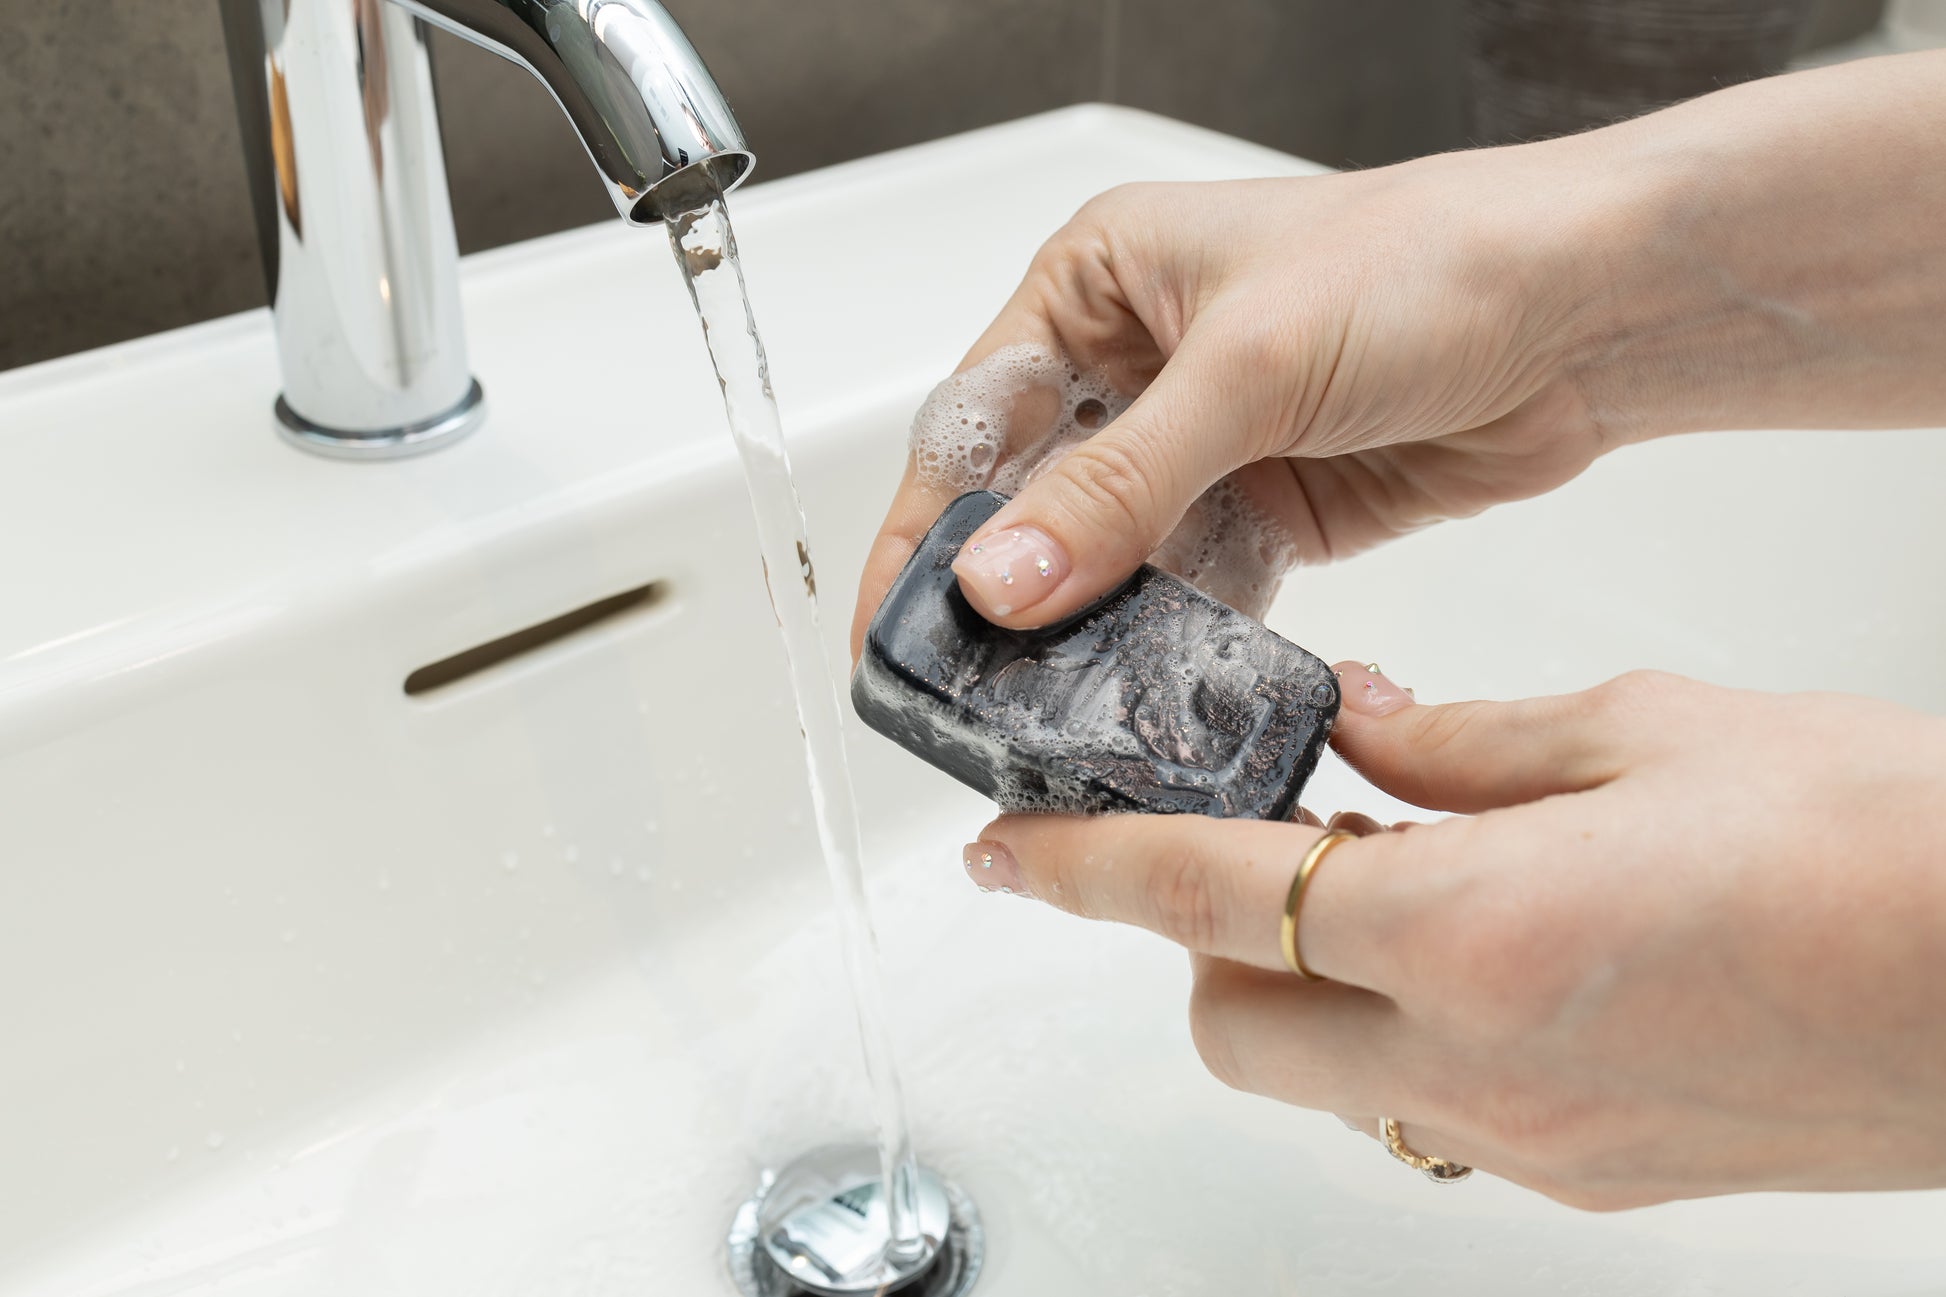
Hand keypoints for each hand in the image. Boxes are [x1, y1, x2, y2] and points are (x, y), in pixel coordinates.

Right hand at [853, 49, 1945, 655]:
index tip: (895, 630)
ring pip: (1104, 557)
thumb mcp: (1247, 368)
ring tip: (1047, 713)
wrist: (1590, 314)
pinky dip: (1165, 643)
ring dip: (1082, 632)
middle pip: (1030, 499)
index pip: (976, 418)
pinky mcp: (1261, 511)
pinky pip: (1184, 592)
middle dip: (1003, 596)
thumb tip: (996, 583)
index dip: (925, 528)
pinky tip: (1142, 694)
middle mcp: (1136, 361)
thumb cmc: (1431, 264)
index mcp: (1099, 282)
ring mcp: (1200, 443)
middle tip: (970, 695)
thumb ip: (1118, 484)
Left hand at [960, 663, 1945, 1207]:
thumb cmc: (1892, 851)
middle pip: (1232, 1026)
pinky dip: (1404, 1031)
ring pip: (1324, 1080)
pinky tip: (1480, 948)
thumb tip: (1367, 724)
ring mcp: (1536, 1136)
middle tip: (1257, 840)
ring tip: (1384, 882)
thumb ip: (1473, 741)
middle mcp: (1481, 1061)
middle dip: (1203, 940)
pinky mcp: (1594, 1171)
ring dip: (1304, 989)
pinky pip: (1431, 1111)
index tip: (1009, 851)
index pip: (1208, 895)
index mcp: (1474, 929)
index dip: (1084, 867)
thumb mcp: (1654, 733)